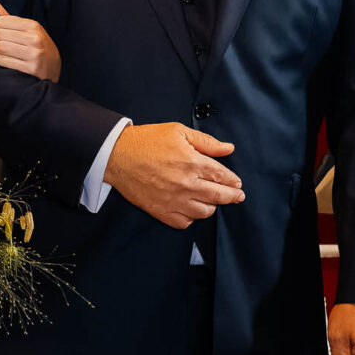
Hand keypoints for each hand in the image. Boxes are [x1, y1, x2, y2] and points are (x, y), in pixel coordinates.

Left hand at [0, 0, 59, 80]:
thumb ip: (9, 18)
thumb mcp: (27, 29)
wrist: (53, 68)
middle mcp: (34, 38)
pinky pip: (4, 61)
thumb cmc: (36, 46)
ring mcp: (33, 54)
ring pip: (0, 47)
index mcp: (33, 26)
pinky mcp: (31, 68)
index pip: (1, 21)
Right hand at [101, 122, 243, 228]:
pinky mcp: (161, 211)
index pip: (223, 176)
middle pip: (219, 196)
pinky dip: (191, 217)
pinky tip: (191, 208)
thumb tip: (228, 148)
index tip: (237, 184)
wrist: (117, 155)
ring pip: (205, 212)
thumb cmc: (146, 141)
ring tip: (212, 201)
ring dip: (212, 206)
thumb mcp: (177, 131)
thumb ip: (206, 141)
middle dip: (232, 196)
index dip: (233, 181)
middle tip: (237, 196)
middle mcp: (186, 184)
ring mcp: (174, 200)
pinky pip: (185, 222)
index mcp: (192, 162)